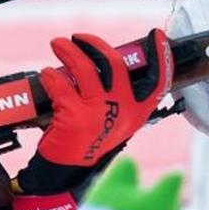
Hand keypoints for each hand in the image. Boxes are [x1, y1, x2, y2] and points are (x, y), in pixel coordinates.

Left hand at [17, 29, 171, 195]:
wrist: (67, 173)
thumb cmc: (90, 143)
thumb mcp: (116, 123)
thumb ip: (119, 97)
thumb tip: (104, 62)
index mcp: (137, 112)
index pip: (157, 80)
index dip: (161, 56)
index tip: (157, 35)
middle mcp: (122, 110)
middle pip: (114, 63)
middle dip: (93, 44)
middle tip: (78, 37)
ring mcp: (99, 112)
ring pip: (84, 68)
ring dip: (68, 51)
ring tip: (58, 44)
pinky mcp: (74, 115)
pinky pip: (61, 84)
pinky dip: (51, 76)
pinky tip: (47, 74)